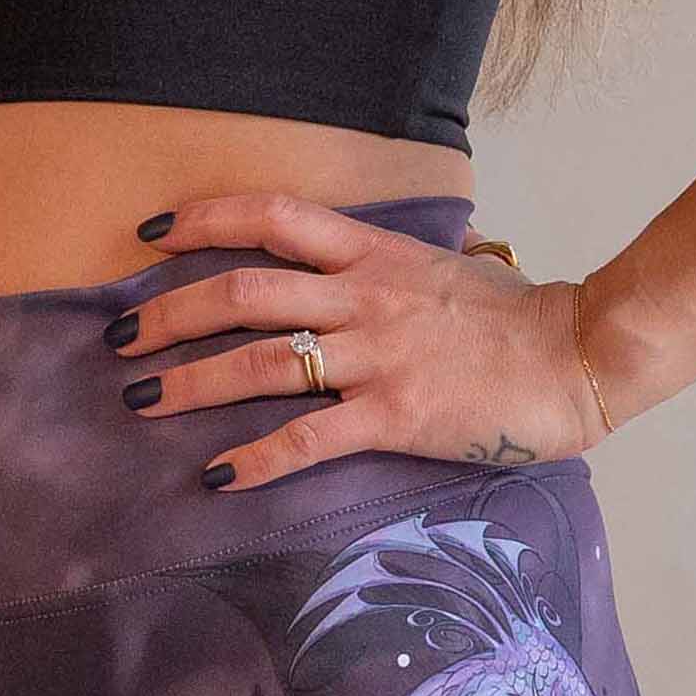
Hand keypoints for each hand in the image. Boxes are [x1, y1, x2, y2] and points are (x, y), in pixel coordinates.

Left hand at [108, 191, 605, 492]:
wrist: (577, 356)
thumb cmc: (515, 322)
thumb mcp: (443, 274)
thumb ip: (387, 278)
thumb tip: (350, 285)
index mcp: (373, 255)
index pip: (272, 218)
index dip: (203, 221)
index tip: (152, 237)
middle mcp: (363, 297)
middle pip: (243, 291)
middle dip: (169, 312)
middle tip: (119, 338)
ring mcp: (376, 357)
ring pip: (261, 361)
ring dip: (192, 381)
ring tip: (142, 402)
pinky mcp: (394, 418)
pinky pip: (308, 438)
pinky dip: (257, 460)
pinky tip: (218, 477)